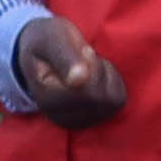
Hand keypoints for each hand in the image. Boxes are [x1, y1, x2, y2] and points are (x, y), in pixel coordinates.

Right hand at [11, 19, 128, 125]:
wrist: (42, 50)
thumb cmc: (48, 40)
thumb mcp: (52, 38)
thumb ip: (63, 57)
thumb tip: (78, 81)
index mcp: (47, 99)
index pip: (86, 92)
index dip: (91, 65)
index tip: (81, 50)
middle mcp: (62, 117)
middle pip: (100, 98)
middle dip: (98, 69)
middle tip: (84, 56)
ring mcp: (79, 121)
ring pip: (111, 101)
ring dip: (105, 76)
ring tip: (88, 66)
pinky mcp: (94, 119)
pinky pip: (118, 100)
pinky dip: (112, 83)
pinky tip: (96, 75)